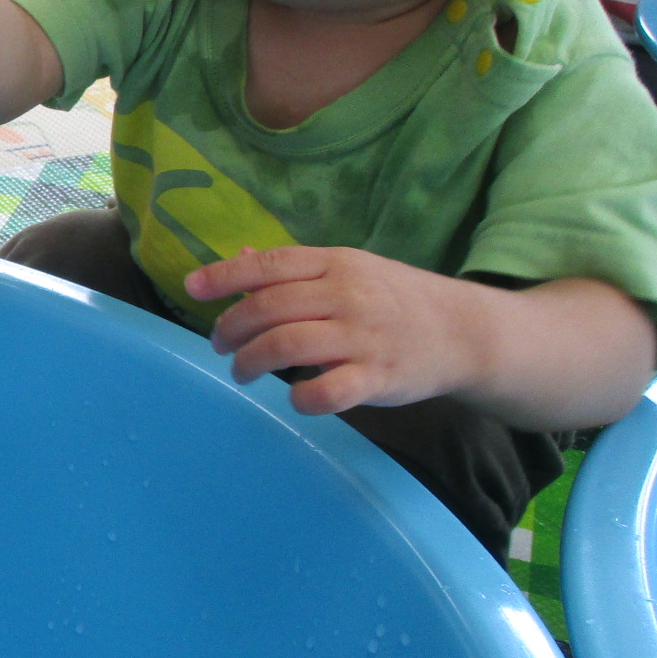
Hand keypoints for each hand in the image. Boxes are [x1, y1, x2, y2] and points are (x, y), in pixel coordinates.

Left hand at [183, 245, 478, 414]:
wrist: (465, 332)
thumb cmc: (396, 299)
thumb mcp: (349, 269)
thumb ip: (294, 269)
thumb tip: (236, 259)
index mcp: (336, 263)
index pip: (269, 265)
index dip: (224, 276)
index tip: (191, 288)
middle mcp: (346, 295)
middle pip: (268, 308)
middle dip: (230, 328)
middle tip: (219, 345)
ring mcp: (362, 337)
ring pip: (287, 345)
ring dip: (251, 362)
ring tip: (242, 372)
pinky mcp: (378, 377)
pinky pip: (328, 391)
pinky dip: (301, 398)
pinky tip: (294, 398)